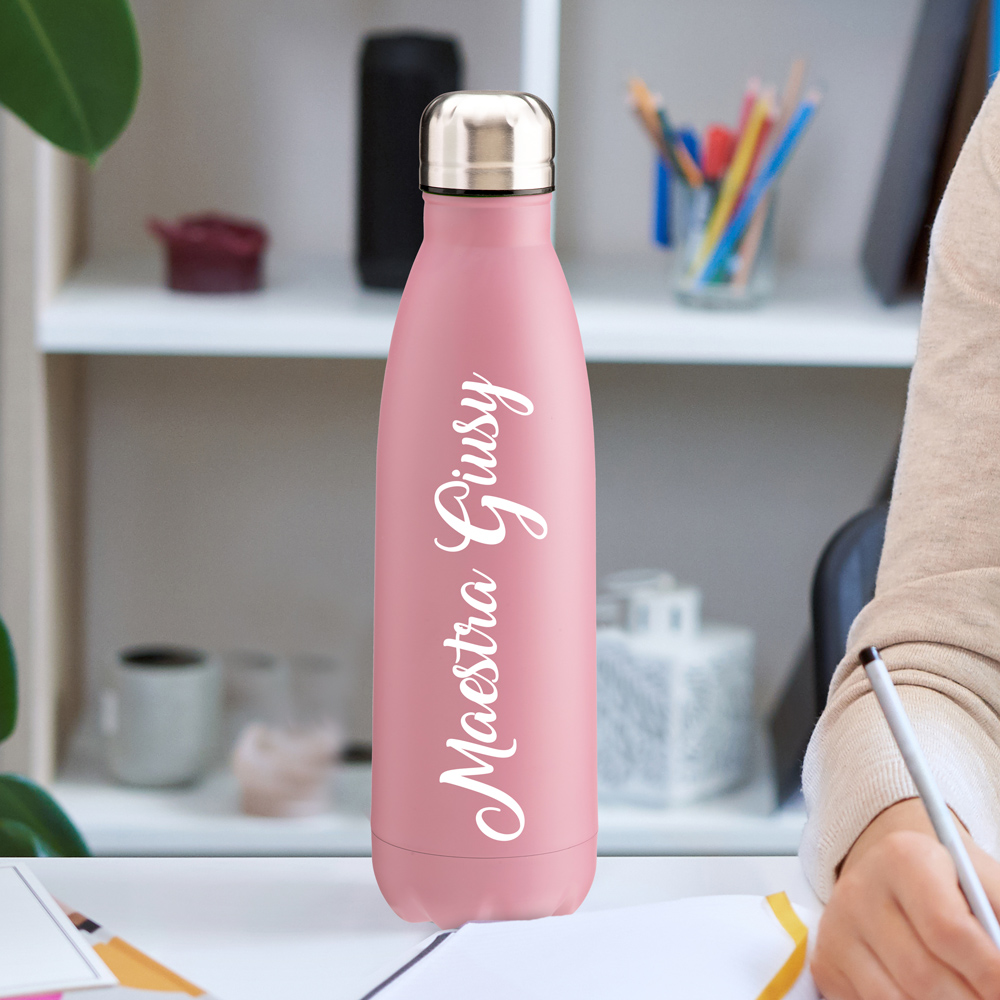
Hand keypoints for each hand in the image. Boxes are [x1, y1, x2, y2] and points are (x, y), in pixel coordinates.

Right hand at [812, 799, 999, 998]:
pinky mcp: (826, 963)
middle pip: (924, 975)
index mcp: (905, 858)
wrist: (893, 874)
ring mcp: (838, 928)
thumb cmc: (952, 886)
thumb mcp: (986, 889)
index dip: (990, 973)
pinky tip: (927, 998)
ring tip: (964, 997)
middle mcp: (860, 889)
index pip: (949, 930)